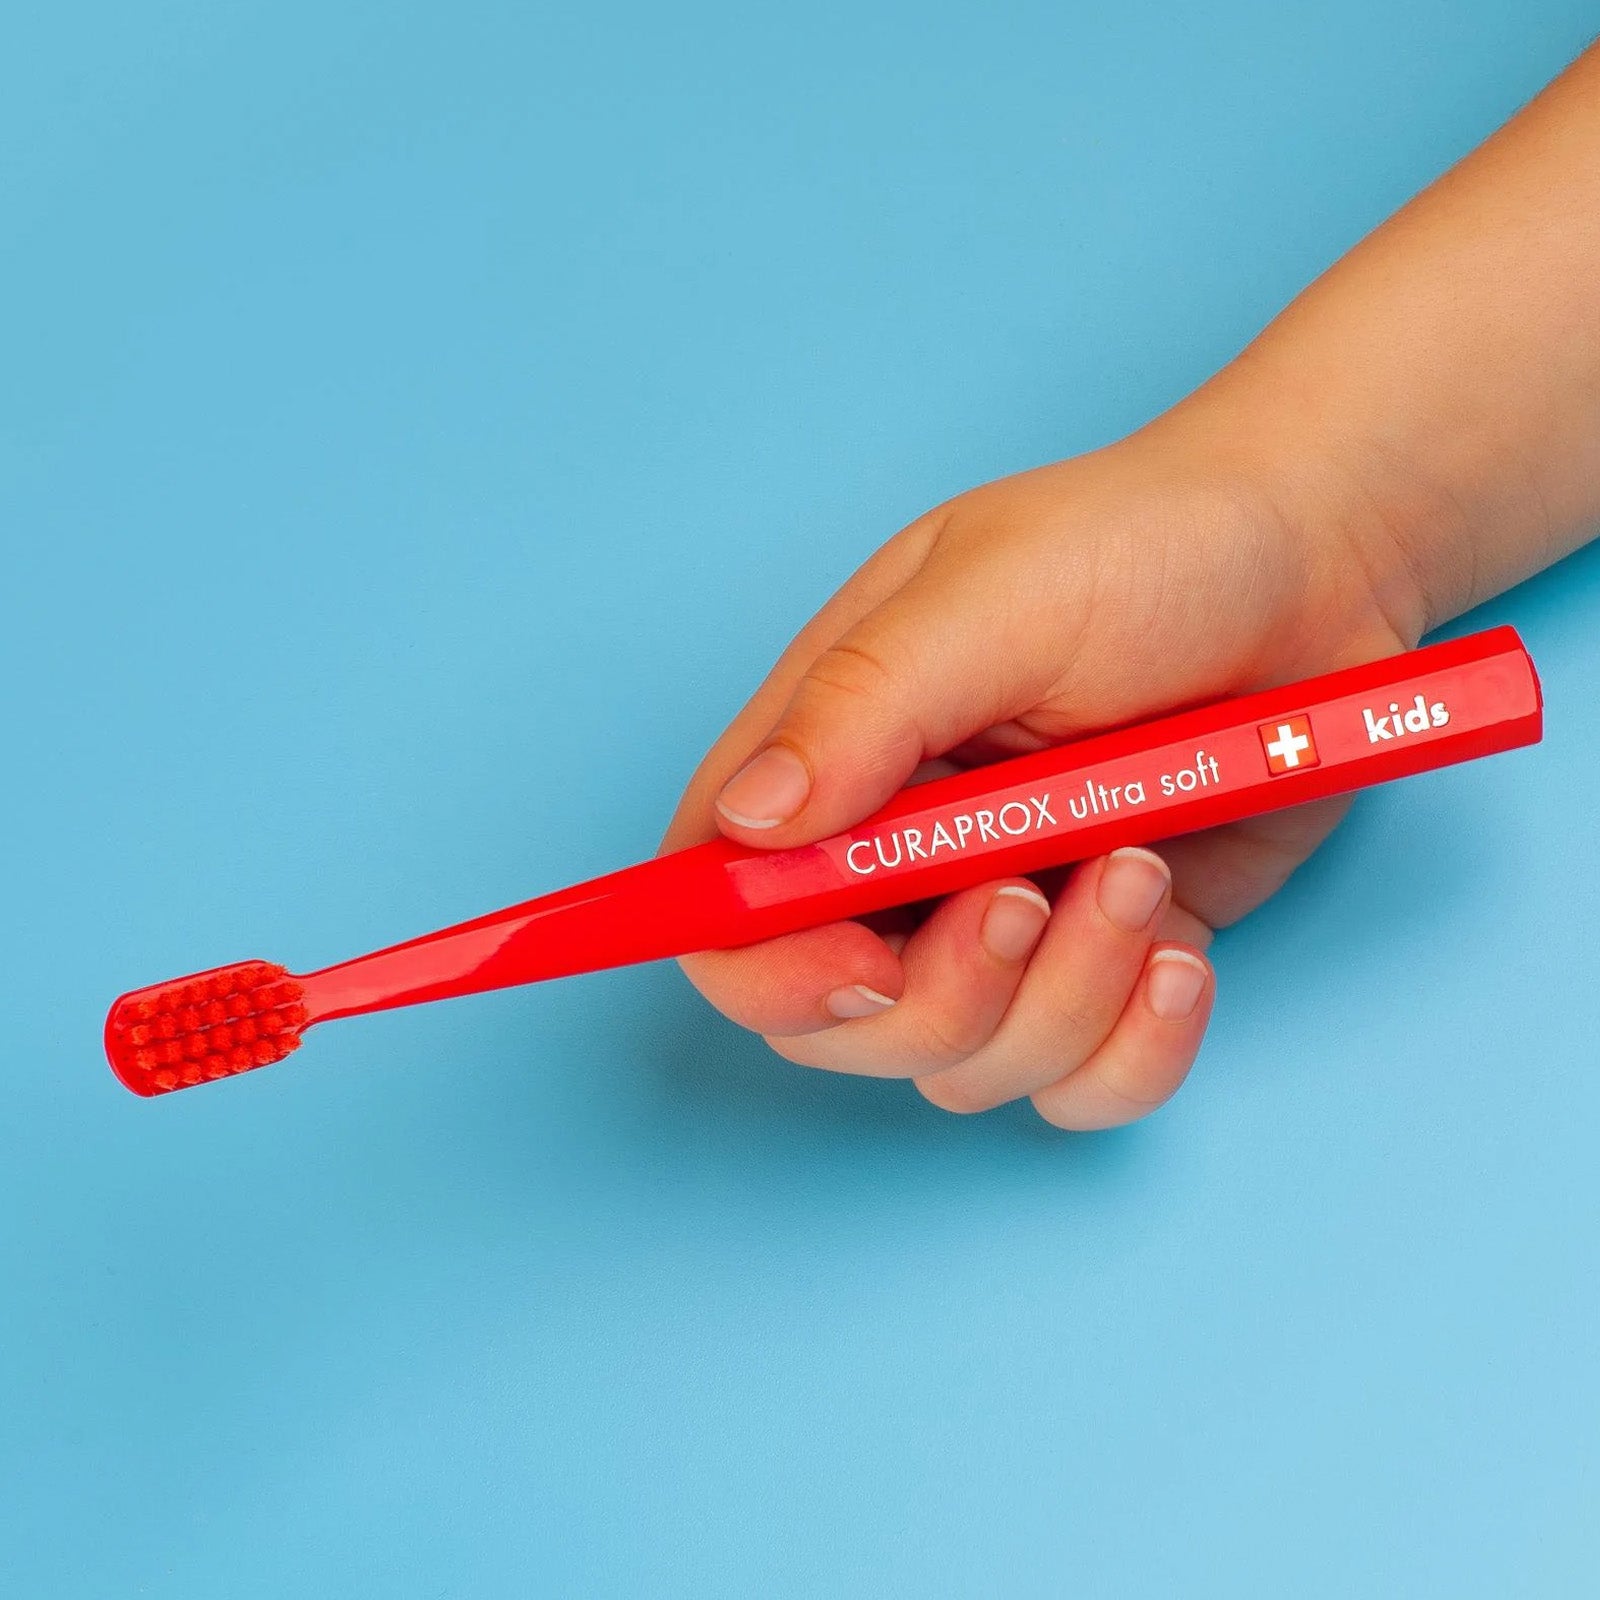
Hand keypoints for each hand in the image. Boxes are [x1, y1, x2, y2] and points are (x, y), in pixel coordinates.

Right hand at [660, 407, 1410, 1127]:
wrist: (1315, 561)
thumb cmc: (1146, 545)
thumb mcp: (993, 594)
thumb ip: (861, 706)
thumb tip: (748, 825)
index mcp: (834, 756)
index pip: (724, 907)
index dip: (764, 970)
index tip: (866, 962)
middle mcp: (902, 856)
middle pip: (840, 1026)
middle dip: (943, 1000)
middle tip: (1031, 894)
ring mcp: (1007, 918)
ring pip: (970, 1070)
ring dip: (1064, 1002)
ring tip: (1142, 865)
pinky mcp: (1107, 958)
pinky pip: (1086, 1086)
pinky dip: (1136, 1054)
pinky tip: (1184, 957)